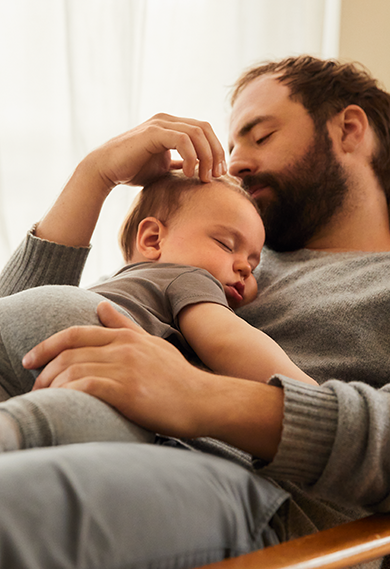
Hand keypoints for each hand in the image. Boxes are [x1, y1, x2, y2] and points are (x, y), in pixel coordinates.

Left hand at [24, 302, 284, 457]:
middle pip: (69, 352)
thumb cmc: (178, 376)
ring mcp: (127, 368)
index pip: (76, 334)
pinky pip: (87, 387)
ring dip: (52, 385)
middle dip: (44, 369)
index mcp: (127, 337)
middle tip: (34, 384)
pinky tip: (63, 402)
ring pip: (74, 370)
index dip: (48, 345)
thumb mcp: (151, 343)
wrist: (205, 400)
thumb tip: (100, 306)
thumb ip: (124, 325)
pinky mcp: (129, 390)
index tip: (31, 359)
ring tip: (44, 397)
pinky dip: (69, 394)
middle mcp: (124, 348)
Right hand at [89, 113, 226, 188]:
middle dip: (216, 152)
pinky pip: (182, 140)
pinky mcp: (153, 132)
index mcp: (172, 126)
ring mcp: (160, 124)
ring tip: (204, 178)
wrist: (106, 170)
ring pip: (197, 133)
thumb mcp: (164, 168)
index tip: (218, 173)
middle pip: (205, 128)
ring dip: (206, 157)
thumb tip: (199, 170)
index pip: (204, 131)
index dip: (216, 150)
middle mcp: (167, 120)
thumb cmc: (132, 170)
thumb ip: (181, 164)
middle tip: (217, 175)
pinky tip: (188, 173)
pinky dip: (191, 157)